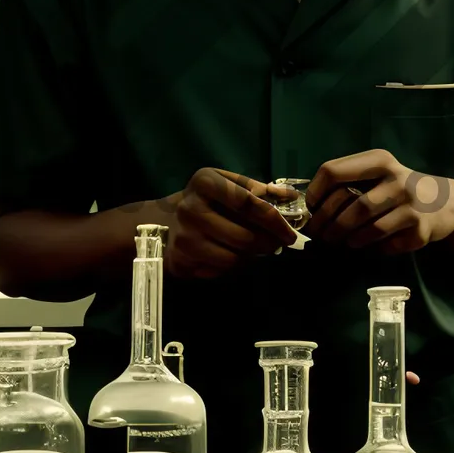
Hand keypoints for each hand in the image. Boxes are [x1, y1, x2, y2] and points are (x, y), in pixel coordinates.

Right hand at [162, 168, 297, 279]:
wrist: (162, 221)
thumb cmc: (204, 199)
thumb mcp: (225, 183)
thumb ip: (258, 189)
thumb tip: (292, 196)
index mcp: (204, 182)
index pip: (248, 202)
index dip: (274, 220)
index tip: (290, 231)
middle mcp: (190, 208)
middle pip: (244, 237)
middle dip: (269, 244)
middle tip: (278, 244)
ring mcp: (184, 238)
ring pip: (234, 258)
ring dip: (253, 257)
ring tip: (258, 249)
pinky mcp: (180, 261)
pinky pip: (220, 270)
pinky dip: (235, 266)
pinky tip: (236, 256)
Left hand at [305, 149, 453, 253]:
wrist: (446, 202)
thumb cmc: (398, 187)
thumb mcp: (378, 172)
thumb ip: (349, 180)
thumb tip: (312, 206)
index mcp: (379, 160)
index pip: (333, 170)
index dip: (316, 192)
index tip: (311, 207)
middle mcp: (396, 179)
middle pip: (351, 204)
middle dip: (328, 224)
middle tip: (319, 235)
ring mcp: (411, 206)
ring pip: (368, 228)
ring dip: (347, 239)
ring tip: (340, 242)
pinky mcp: (420, 231)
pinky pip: (386, 245)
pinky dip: (371, 249)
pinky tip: (367, 247)